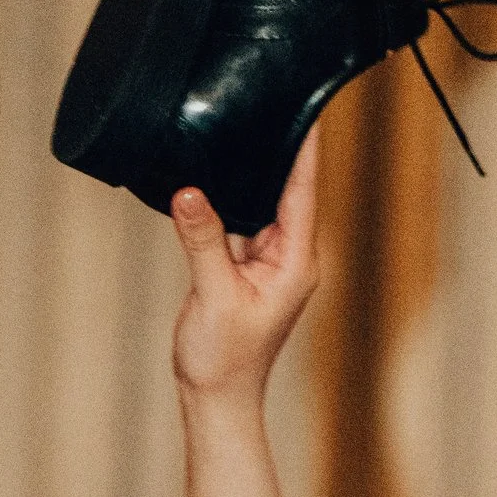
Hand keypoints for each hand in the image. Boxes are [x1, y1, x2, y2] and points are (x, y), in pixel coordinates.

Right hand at [170, 131, 319, 402]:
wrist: (217, 399)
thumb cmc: (224, 358)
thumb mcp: (212, 293)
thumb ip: (202, 240)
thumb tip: (188, 191)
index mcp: (296, 258)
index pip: (304, 187)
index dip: (305, 145)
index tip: (309, 104)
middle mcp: (289, 254)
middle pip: (289, 186)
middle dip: (279, 145)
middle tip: (269, 97)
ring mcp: (269, 260)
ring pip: (263, 200)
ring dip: (254, 167)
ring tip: (244, 121)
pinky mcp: (245, 266)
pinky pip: (241, 218)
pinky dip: (230, 195)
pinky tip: (215, 170)